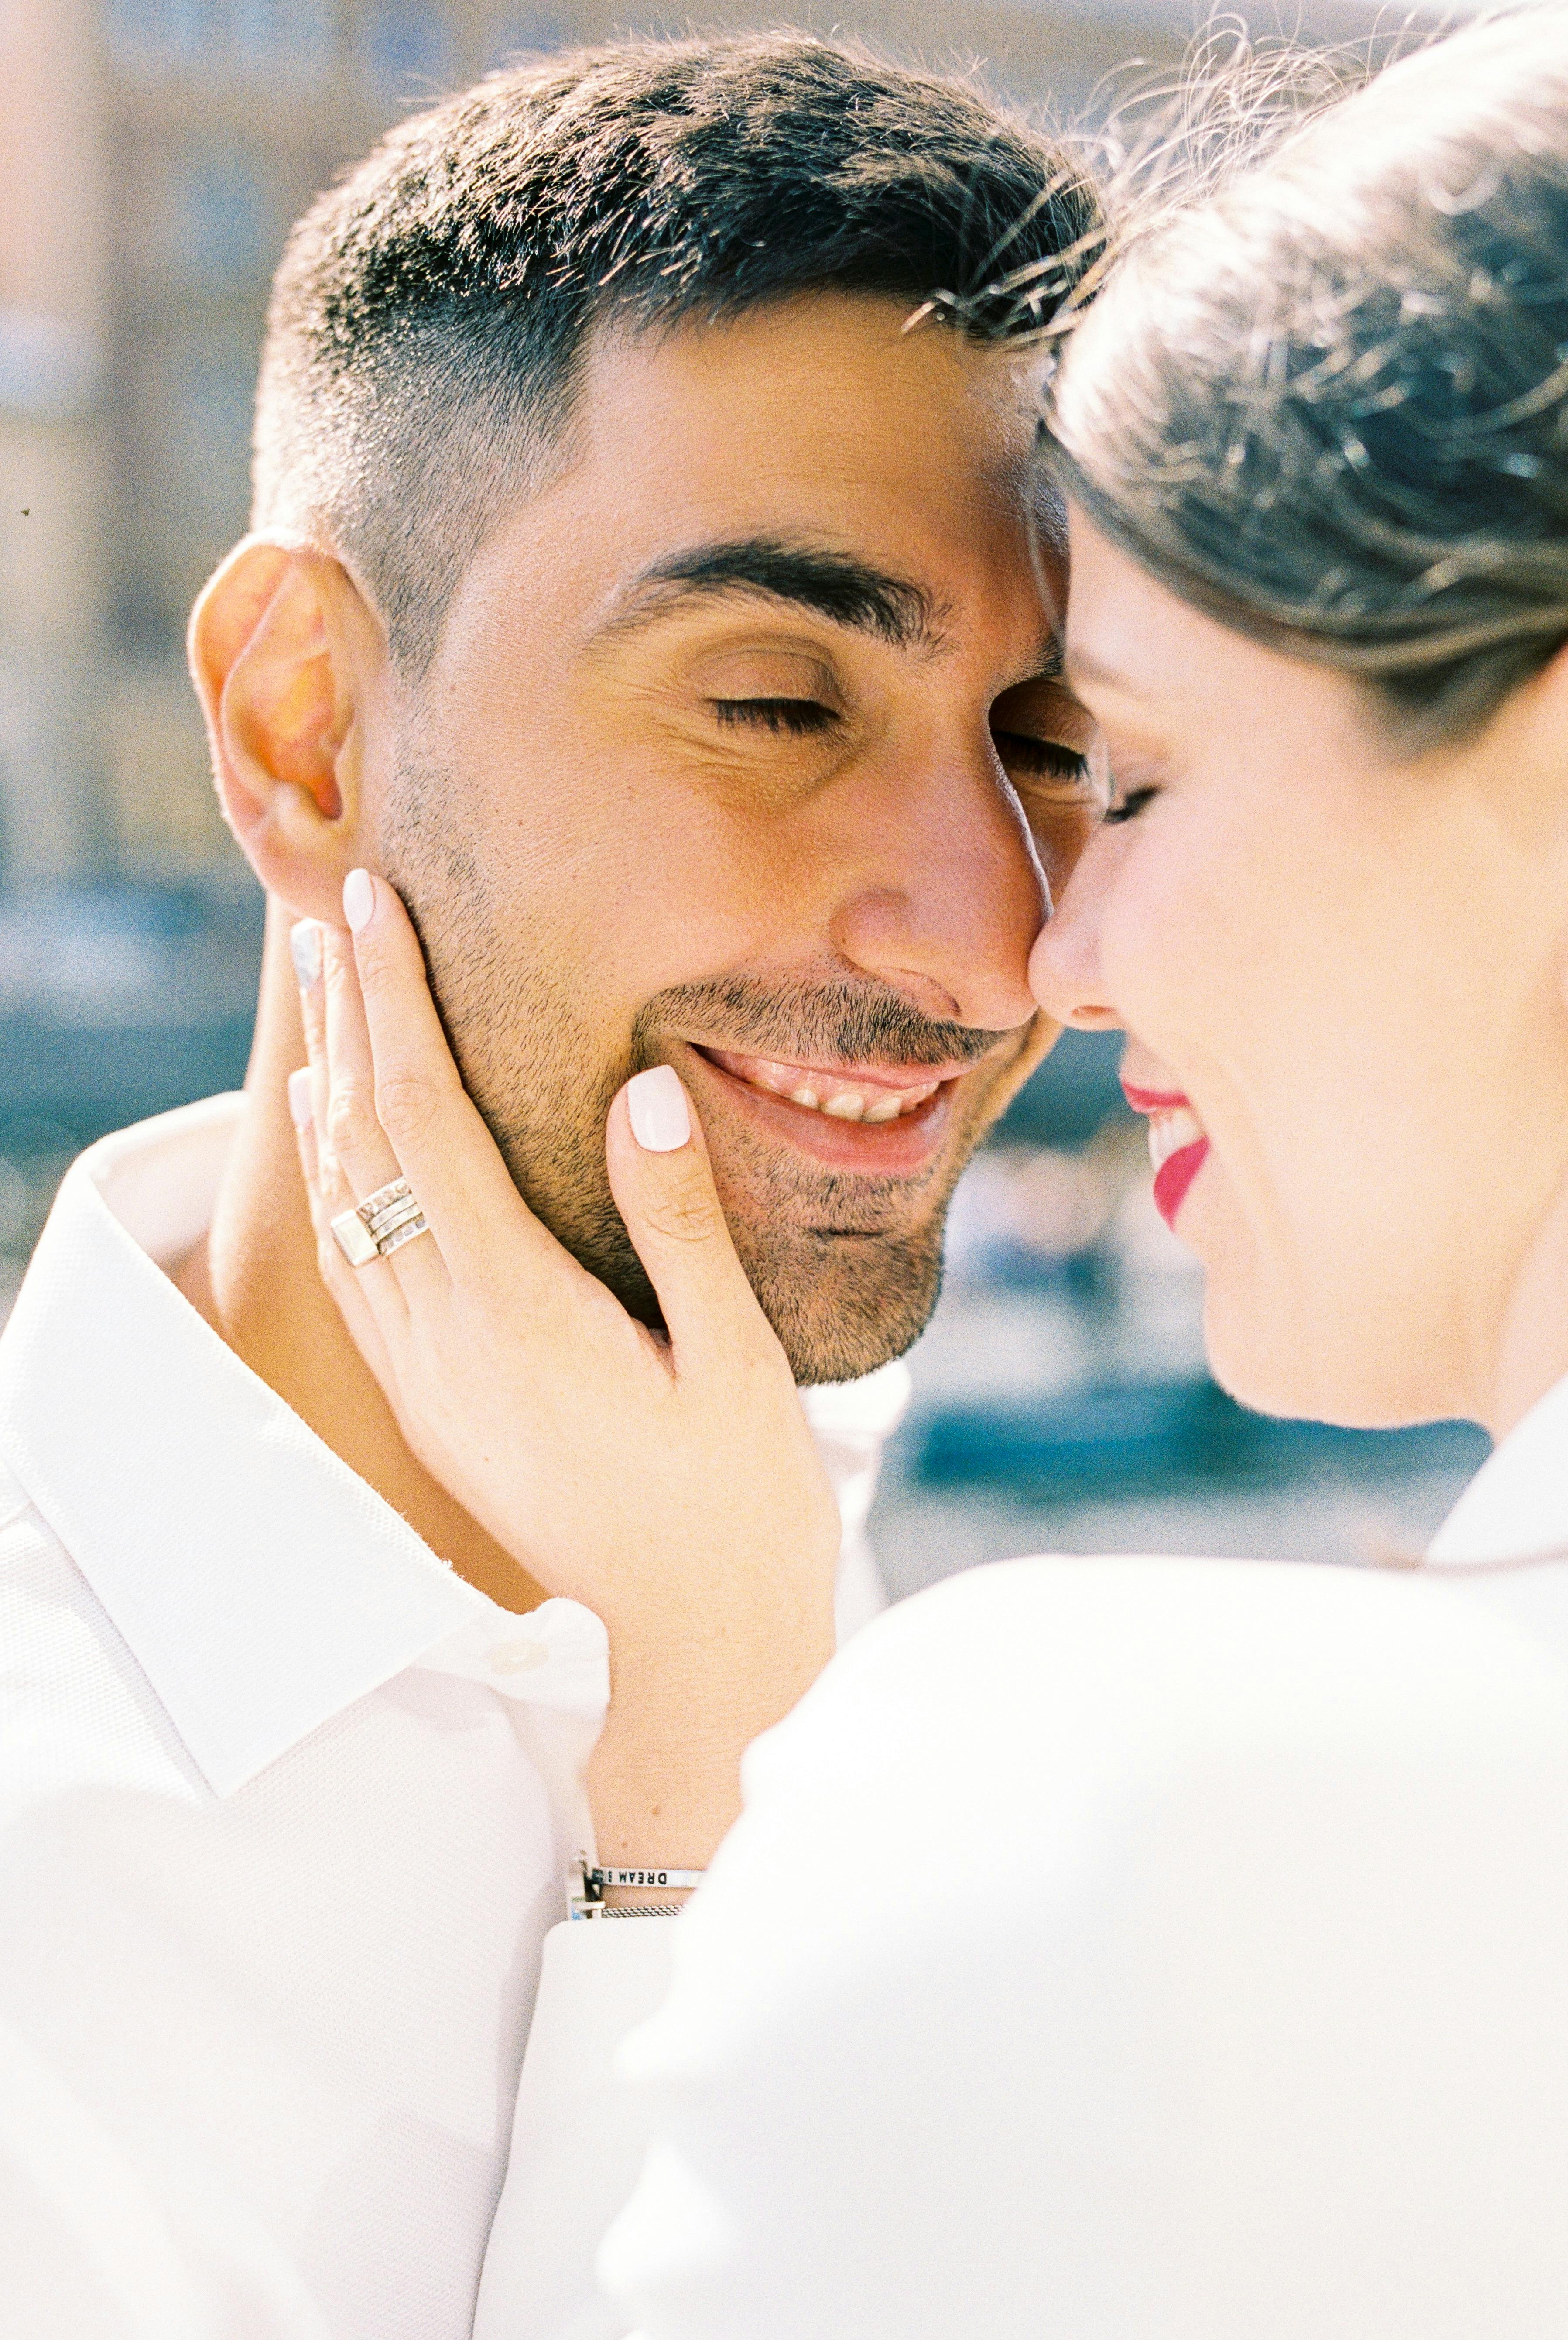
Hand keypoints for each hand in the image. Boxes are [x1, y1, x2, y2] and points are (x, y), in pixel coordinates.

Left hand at [287, 872, 841, 1871]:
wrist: (694, 1645)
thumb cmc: (739, 1504)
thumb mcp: (737, 1363)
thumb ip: (681, 1227)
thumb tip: (641, 1091)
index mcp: (521, 1313)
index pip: (428, 1122)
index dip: (397, 1005)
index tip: (377, 906)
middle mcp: (448, 1339)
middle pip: (367, 1145)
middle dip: (349, 1018)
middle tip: (335, 909)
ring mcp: (428, 1377)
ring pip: (346, 1202)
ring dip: (331, 1085)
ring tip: (326, 988)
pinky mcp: (433, 1405)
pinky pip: (354, 1266)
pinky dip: (333, 1177)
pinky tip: (333, 1126)